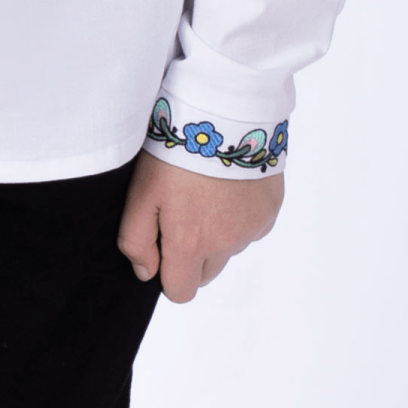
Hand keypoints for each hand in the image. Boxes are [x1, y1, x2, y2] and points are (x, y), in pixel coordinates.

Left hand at [117, 153, 282, 302]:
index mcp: (191, 245)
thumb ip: (136, 241)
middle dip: (193, 256)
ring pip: (230, 249)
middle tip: (183, 214)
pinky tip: (228, 187)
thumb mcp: (141, 194)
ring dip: (218, 234)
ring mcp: (252, 229)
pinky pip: (252, 228)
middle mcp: (227, 245)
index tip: (163, 245)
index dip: (168, 274)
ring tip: (206, 193)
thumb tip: (146, 273)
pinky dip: (240, 216)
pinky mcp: (270, 210)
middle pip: (206, 274)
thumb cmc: (176, 153)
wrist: (224, 115)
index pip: (180, 292)